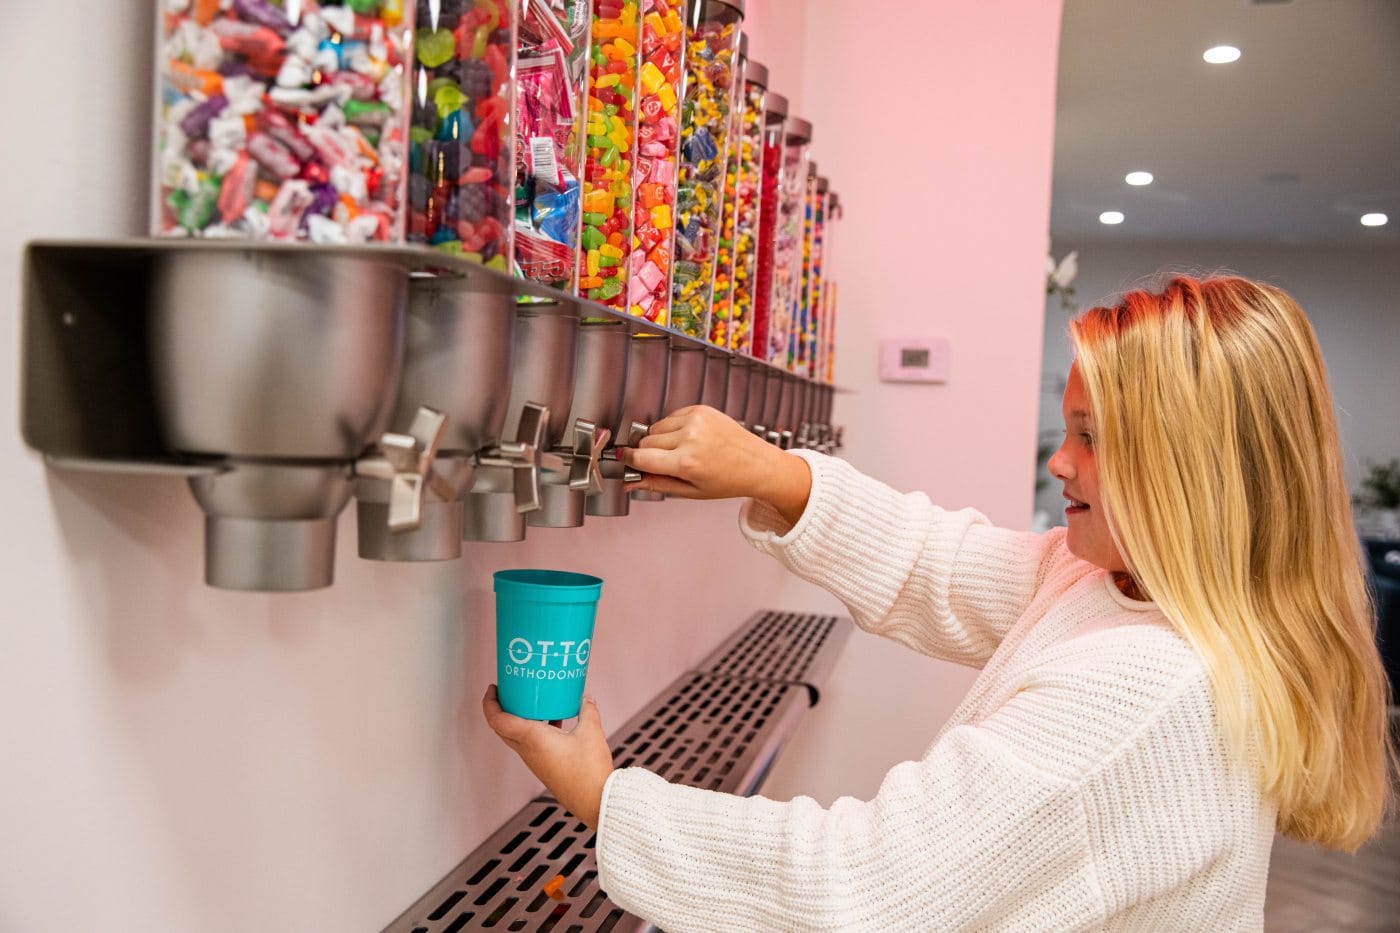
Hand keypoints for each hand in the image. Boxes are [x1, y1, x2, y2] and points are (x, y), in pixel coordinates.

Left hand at [482, 685, 613, 829]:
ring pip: (516, 738)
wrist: (595, 801)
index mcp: (532, 739)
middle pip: (502, 729)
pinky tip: (553, 724)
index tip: (493, 689)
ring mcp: (535, 762)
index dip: (490, 703)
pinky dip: (533, 731)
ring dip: (517, 721)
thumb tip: (587, 699)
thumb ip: (588, 711)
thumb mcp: (591, 732)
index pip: (498, 720)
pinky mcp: (544, 769)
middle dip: (501, 709)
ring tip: (532, 705)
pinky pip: (530, 746)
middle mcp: (528, 752)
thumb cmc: (589, 771)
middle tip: (508, 694)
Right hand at [617, 405, 812, 524]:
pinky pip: (671, 416)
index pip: (641, 457)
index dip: (630, 460)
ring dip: (661, 440)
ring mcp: (696, 420)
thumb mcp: (691, 491)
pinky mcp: (701, 409)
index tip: (625, 460)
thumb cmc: (728, 481)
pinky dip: (674, 428)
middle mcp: (690, 438)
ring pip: (656, 428)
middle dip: (648, 453)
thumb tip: (630, 483)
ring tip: (681, 451)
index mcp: (687, 463)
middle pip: (646, 441)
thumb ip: (657, 485)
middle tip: (663, 463)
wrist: (758, 464)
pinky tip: (690, 439)